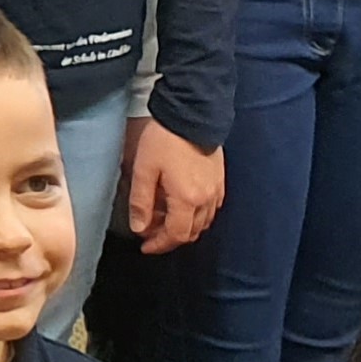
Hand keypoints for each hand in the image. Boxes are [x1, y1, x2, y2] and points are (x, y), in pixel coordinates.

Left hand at [125, 118, 223, 251]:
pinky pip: (211, 209)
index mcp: (187, 200)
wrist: (192, 114)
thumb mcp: (144, 169)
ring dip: (183, 227)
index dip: (160, 245)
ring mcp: (217, 191)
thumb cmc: (164, 141)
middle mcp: (206, 200)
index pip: (176, 235)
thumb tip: (139, 228)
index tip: (145, 246)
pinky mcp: (221, 181)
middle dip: (170, 237)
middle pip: (192, 233)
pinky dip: (196, 215)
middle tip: (150, 232)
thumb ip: (141, 201)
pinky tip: (181, 205)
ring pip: (203, 223)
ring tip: (162, 218)